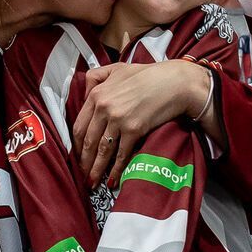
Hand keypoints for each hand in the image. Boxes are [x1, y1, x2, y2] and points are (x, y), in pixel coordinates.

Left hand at [72, 60, 212, 186]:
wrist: (175, 82)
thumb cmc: (148, 75)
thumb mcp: (117, 68)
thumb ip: (97, 77)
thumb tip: (84, 92)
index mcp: (97, 95)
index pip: (79, 125)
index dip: (76, 144)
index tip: (77, 155)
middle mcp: (104, 108)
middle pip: (88, 141)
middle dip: (84, 161)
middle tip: (82, 174)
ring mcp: (118, 120)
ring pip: (102, 150)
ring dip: (96, 169)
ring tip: (92, 183)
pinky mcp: (134, 129)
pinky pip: (121, 154)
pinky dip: (116, 169)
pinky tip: (113, 180)